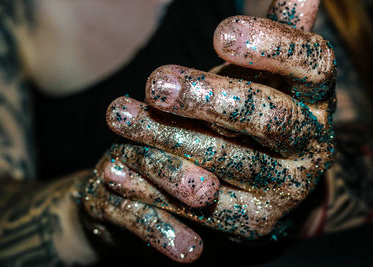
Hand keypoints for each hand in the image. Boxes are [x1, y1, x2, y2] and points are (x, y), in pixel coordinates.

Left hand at [84, 0, 335, 262]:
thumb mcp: (265, 75)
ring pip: (225, 163)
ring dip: (165, 139)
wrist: (256, 176)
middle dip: (208, 99)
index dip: (272, 46)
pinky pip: (201, 209)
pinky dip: (153, 187)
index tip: (220, 33)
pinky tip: (115, 168)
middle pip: (268, 118)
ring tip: (119, 116)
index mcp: (316, 99)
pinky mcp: (252, 222)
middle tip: (156, 84)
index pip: (312, 63)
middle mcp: (310, 146)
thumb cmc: (251, 110)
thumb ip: (277, 40)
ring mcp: (284, 189)